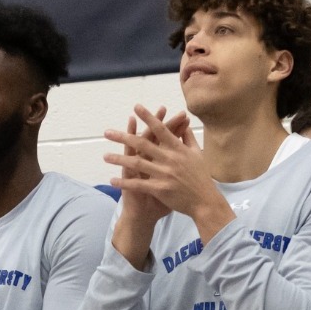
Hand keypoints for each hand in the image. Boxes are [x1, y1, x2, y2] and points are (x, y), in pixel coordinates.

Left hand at [107, 106, 231, 240]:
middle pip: (143, 144)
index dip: (148, 118)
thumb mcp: (197, 154)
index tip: (136, 107)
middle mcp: (170, 159)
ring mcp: (164, 174)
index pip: (161, 129)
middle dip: (123, 137)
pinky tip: (112, 180)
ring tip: (105, 156)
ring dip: (119, 159)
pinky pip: (138, 184)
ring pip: (137, 163)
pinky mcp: (160, 189)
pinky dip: (124, 182)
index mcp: (178, 149)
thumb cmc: (201, 177)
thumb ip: (188, 138)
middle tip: (107, 132)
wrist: (205, 202)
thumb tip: (184, 123)